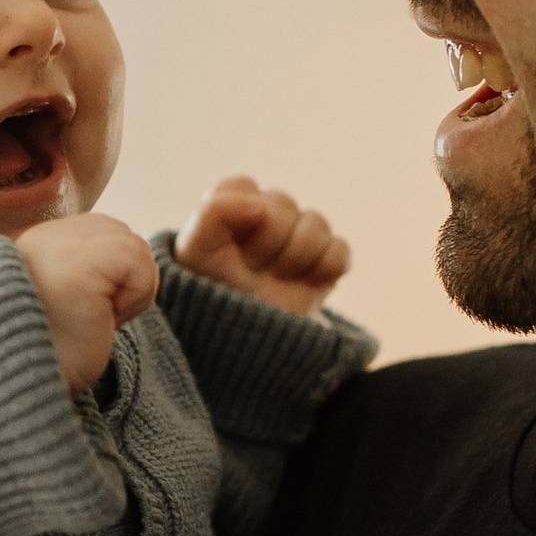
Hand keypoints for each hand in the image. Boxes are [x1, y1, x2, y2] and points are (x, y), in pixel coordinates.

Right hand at [14, 213, 158, 386]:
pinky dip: (136, 295)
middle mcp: (41, 237)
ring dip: (130, 292)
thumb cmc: (45, 360)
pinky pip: (138, 261)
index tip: (83, 313)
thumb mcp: (65, 304)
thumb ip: (87, 273)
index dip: (110, 276)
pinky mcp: (79, 265)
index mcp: (34, 245)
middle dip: (123, 279)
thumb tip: (134, 259)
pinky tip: (104, 319)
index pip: (100, 232)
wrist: (16, 389)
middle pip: (120, 233)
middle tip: (93, 319)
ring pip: (134, 244)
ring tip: (96, 320)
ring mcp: (56, 244)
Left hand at [174, 177, 352, 316]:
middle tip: (253, 270)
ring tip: (278, 280)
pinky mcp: (324, 264)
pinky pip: (339, 250)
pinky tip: (306, 283)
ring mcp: (297, 242)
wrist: (241, 348)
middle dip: (268, 242)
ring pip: (316, 223)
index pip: (242, 188)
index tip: (228, 249)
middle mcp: (265, 221)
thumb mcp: (197, 253)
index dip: (239, 219)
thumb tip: (261, 205)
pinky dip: (325, 267)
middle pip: (283, 203)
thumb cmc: (211, 298)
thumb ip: (215, 211)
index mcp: (230, 212)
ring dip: (296, 256)